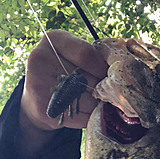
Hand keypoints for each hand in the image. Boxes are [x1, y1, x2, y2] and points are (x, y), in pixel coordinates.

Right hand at [19, 30, 108, 153]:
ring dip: (98, 106)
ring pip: (85, 100)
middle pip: (87, 79)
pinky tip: (91, 115)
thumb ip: (94, 58)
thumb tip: (122, 73)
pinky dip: (90, 118)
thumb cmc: (65, 71)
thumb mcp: (75, 55)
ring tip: (99, 104)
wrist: (38, 97)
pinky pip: (79, 117)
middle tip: (108, 95)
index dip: (104, 69)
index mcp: (54, 40)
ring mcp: (39, 84)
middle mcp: (41, 59)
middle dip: (102, 90)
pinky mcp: (43, 110)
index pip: (87, 54)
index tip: (112, 78)